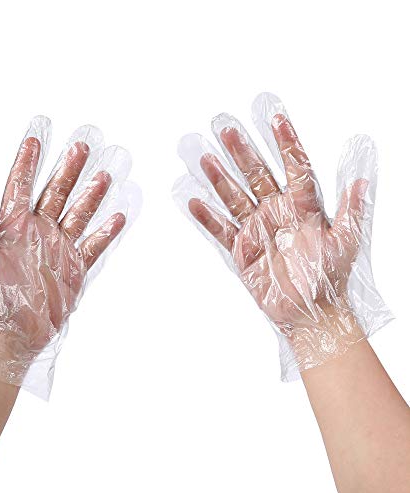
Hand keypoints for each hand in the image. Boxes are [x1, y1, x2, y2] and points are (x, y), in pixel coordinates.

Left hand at [0, 117, 138, 397]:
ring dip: (90, 195)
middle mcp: (37, 234)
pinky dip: (106, 233)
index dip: (26, 164)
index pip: (19, 188)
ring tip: (104, 174)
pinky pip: (94, 246)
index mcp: (11, 230)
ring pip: (78, 215)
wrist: (9, 341)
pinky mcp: (74, 269)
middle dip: (68, 170)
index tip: (35, 140)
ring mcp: (58, 250)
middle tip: (81, 146)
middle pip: (55, 194)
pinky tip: (118, 217)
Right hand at [174, 93, 390, 378]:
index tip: (275, 118)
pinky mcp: (241, 250)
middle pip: (256, 175)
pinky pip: (221, 230)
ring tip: (205, 158)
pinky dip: (207, 218)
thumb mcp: (346, 242)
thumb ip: (350, 210)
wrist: (311, 312)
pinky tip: (194, 202)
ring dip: (220, 179)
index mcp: (303, 207)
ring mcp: (256, 229)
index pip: (294, 167)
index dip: (286, 143)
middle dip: (242, 152)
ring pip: (235, 197)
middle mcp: (276, 212)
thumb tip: (361, 179)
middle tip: (226, 128)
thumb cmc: (330, 278)